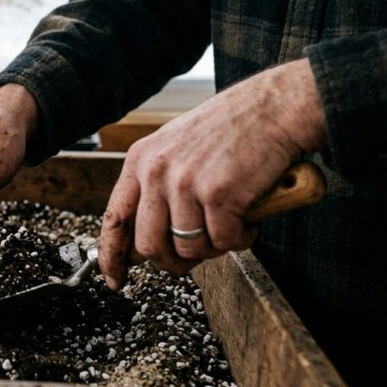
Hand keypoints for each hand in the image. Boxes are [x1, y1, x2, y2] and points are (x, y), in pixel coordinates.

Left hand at [98, 58, 327, 289]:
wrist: (275, 107)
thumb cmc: (231, 129)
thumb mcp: (176, 148)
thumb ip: (157, 186)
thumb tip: (151, 235)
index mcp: (140, 161)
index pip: (114, 218)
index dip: (111, 256)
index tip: (114, 279)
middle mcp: (156, 172)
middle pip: (149, 245)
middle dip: (172, 262)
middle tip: (192, 260)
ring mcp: (185, 183)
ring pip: (188, 248)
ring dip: (213, 248)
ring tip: (229, 226)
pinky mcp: (218, 195)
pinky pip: (224, 242)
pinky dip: (241, 239)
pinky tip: (249, 219)